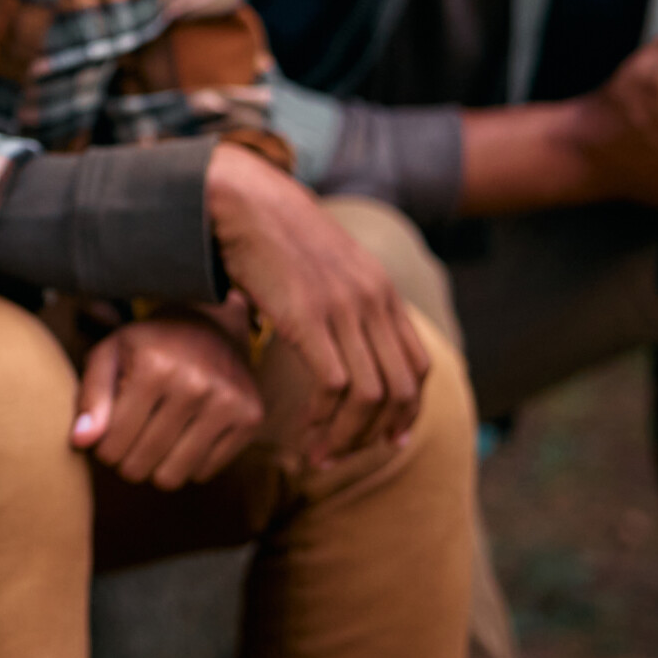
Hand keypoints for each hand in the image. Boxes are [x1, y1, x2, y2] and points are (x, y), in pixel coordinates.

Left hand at [71, 312, 264, 488]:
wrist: (210, 326)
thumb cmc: (149, 346)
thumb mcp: (109, 356)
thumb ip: (90, 398)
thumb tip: (81, 442)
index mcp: (153, 367)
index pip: (111, 445)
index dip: (102, 448)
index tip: (106, 436)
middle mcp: (195, 384)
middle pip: (141, 464)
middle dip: (126, 461)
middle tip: (130, 440)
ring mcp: (228, 402)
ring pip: (173, 476)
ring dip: (156, 468)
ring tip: (154, 441)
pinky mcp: (251, 417)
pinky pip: (205, 472)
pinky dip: (189, 463)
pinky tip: (186, 434)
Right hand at [206, 143, 428, 465]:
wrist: (239, 200)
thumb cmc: (269, 235)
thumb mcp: (324, 267)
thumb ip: (341, 299)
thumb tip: (335, 338)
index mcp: (381, 290)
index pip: (417, 367)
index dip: (407, 412)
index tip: (386, 441)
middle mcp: (373, 300)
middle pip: (402, 389)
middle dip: (378, 434)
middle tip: (346, 456)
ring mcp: (344, 308)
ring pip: (372, 396)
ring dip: (350, 436)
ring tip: (321, 456)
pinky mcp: (310, 317)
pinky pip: (336, 387)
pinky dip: (326, 420)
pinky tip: (306, 432)